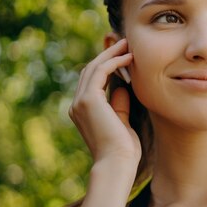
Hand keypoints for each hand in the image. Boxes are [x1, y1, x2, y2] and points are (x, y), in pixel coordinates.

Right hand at [69, 39, 140, 172]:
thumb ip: (119, 103)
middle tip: (126, 42)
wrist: (117, 163)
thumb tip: (122, 86)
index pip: (92, 80)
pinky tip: (128, 57)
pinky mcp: (88, 100)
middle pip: (90, 69)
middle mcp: (77, 104)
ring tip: (128, 44)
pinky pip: (100, 72)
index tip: (124, 54)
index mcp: (83, 110)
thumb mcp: (122, 121)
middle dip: (108, 54)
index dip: (107, 64)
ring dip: (111, 53)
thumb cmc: (123, 149)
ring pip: (93, 67)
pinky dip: (114, 62)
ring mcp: (80, 102)